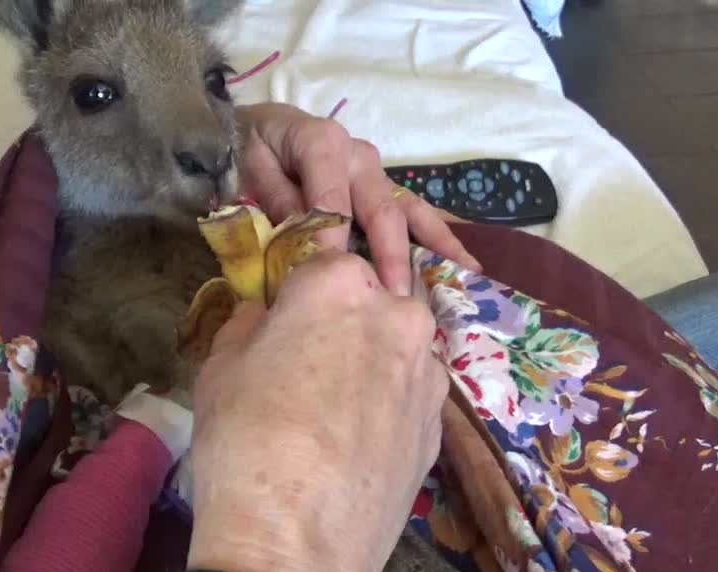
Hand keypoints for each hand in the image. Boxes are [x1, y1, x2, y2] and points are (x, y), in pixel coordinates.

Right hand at [185, 252, 447, 571]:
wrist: (300, 546)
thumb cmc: (245, 443)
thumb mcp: (219, 370)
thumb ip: (249, 326)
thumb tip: (266, 319)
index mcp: (339, 285)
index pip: (320, 263)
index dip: (297, 294)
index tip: (281, 322)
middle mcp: (398, 316)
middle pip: (371, 302)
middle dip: (343, 324)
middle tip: (306, 368)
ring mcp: (428, 373)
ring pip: (396, 349)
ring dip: (371, 364)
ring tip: (332, 414)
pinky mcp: (441, 426)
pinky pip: (409, 397)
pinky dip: (387, 407)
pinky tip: (355, 444)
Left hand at [237, 102, 480, 294]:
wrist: (257, 128)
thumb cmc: (252, 151)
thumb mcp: (253, 170)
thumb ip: (278, 203)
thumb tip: (308, 240)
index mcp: (323, 144)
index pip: (333, 200)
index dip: (334, 239)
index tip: (338, 276)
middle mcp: (358, 156)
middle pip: (381, 210)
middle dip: (390, 256)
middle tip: (394, 297)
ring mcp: (376, 172)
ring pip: (410, 211)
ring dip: (436, 246)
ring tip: (464, 277)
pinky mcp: (384, 187)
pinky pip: (415, 213)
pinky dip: (440, 238)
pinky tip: (465, 265)